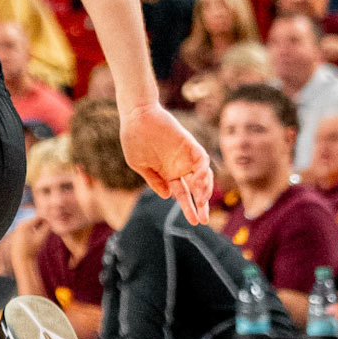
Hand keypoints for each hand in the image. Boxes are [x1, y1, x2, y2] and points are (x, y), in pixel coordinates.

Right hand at [120, 104, 211, 223]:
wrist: (136, 117)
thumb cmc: (133, 140)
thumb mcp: (139, 165)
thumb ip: (154, 180)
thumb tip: (167, 196)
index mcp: (167, 174)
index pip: (182, 194)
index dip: (189, 208)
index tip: (195, 222)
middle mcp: (179, 167)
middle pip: (195, 189)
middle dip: (200, 205)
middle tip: (204, 220)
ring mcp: (185, 156)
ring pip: (202, 176)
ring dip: (204, 189)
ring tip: (201, 201)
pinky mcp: (189, 145)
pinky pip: (202, 160)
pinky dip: (203, 172)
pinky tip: (198, 182)